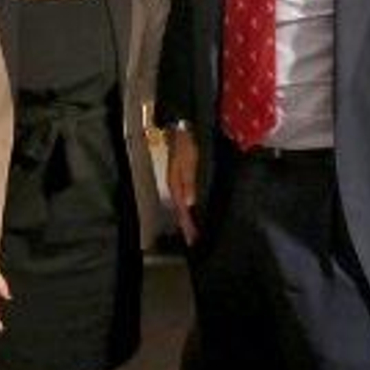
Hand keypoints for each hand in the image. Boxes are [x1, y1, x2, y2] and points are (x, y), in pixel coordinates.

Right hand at [166, 126, 199, 244]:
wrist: (180, 129)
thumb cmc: (186, 146)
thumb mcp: (189, 164)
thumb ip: (189, 183)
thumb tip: (190, 204)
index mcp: (176, 186)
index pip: (182, 211)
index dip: (188, 225)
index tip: (193, 239)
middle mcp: (175, 187)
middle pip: (180, 211)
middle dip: (186, 226)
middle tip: (193, 240)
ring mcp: (178, 182)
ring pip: (181, 206)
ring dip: (186, 219)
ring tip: (192, 231)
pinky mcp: (181, 178)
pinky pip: (183, 199)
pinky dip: (187, 208)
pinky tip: (191, 211)